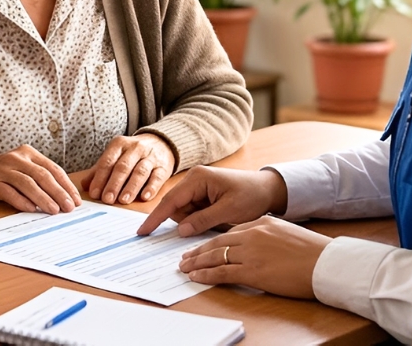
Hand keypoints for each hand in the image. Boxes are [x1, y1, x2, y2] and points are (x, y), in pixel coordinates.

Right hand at [0, 145, 80, 214]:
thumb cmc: (7, 173)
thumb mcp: (25, 168)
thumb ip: (42, 178)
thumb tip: (66, 198)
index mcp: (29, 153)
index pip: (53, 169)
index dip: (66, 185)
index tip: (75, 200)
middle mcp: (17, 158)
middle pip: (42, 176)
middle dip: (58, 192)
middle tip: (68, 207)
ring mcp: (3, 169)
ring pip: (27, 184)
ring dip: (43, 198)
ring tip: (54, 210)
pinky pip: (10, 193)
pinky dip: (22, 202)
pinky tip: (32, 210)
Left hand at [81, 133, 174, 204]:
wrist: (161, 143)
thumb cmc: (133, 154)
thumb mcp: (116, 156)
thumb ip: (100, 169)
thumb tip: (84, 185)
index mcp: (119, 144)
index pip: (107, 161)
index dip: (100, 178)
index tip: (95, 193)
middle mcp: (135, 148)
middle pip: (123, 167)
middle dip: (114, 184)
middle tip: (107, 199)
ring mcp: (151, 157)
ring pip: (140, 172)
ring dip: (131, 187)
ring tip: (123, 200)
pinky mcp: (164, 166)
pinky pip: (157, 177)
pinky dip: (151, 187)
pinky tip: (145, 197)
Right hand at [137, 166, 287, 236]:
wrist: (269, 189)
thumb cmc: (252, 196)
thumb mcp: (229, 211)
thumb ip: (203, 220)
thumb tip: (181, 230)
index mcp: (197, 179)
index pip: (170, 201)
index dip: (155, 218)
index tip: (142, 232)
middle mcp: (193, 180)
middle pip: (176, 208)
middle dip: (189, 221)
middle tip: (215, 222)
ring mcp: (197, 186)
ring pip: (184, 213)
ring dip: (197, 221)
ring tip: (221, 218)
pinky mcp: (202, 194)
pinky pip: (193, 212)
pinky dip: (202, 219)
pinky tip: (218, 216)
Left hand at [177, 215, 330, 299]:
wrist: (328, 263)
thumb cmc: (314, 253)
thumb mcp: (287, 235)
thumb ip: (269, 237)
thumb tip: (258, 248)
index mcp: (262, 223)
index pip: (231, 232)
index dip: (214, 241)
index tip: (204, 246)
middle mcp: (253, 234)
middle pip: (218, 242)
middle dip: (199, 250)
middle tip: (186, 256)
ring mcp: (251, 252)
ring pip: (215, 255)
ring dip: (197, 262)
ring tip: (185, 267)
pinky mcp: (253, 271)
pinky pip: (222, 272)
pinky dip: (206, 274)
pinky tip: (196, 277)